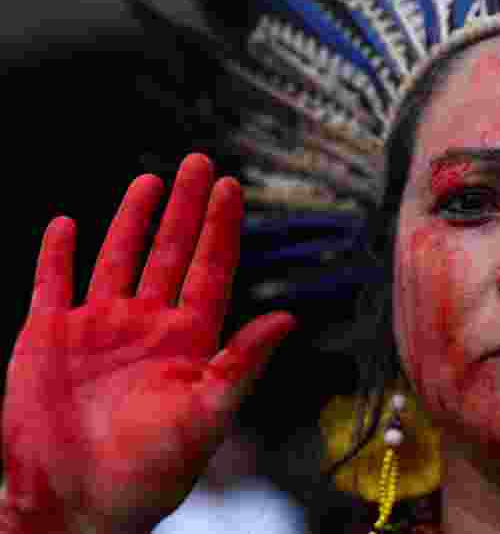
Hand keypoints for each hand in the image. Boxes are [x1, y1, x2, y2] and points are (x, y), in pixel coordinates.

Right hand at [2, 154, 294, 532]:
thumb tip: (290, 317)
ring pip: (118, 257)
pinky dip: (56, 254)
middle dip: (185, 207)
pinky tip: (65, 223)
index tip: (232, 186)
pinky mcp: (48, 338)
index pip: (210, 269)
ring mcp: (97, 327)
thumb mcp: (206, 417)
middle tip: (199, 162)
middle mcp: (147, 325)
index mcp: (188, 340)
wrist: (76, 505)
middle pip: (170, 251)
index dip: (221, 228)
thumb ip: (242, 364)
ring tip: (149, 181)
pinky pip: (52, 283)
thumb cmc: (150, 472)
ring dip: (131, 219)